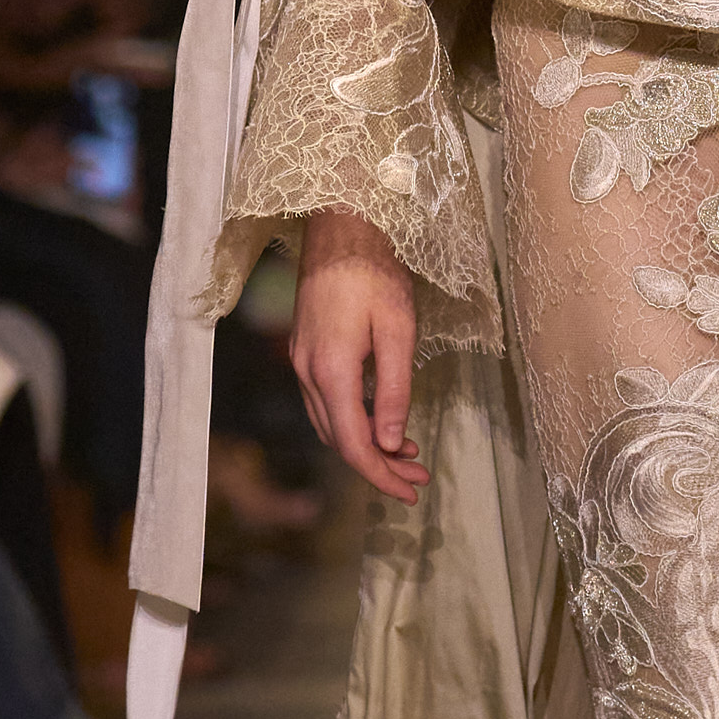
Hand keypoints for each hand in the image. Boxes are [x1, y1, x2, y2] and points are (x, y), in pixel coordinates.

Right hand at [291, 211, 427, 502]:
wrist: (339, 226)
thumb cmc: (375, 272)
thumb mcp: (398, 331)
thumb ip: (394, 389)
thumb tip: (391, 440)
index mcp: (331, 371)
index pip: (354, 444)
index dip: (380, 475)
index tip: (410, 492)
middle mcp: (307, 373)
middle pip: (340, 440)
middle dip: (378, 466)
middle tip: (417, 478)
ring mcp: (301, 361)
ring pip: (330, 424)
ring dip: (366, 444)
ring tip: (406, 454)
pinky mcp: (305, 350)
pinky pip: (325, 402)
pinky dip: (352, 420)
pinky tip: (379, 420)